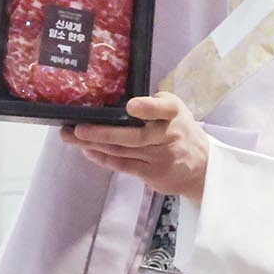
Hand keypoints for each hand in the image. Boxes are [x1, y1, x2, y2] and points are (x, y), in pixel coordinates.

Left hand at [62, 92, 210, 200]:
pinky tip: (87, 151)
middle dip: (101, 132)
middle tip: (77, 127)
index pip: (163, 109)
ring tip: (70, 137)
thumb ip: (152, 103)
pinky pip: (124, 165)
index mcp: (174, 113)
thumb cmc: (181, 131)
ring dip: (93, 144)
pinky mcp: (153, 174)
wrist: (202, 166)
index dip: (148, 108)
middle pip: (133, 135)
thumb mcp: (175, 110)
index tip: (131, 106)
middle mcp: (168, 135)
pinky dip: (104, 159)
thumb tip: (115, 100)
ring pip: (122, 151)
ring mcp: (160, 157)